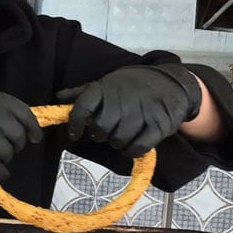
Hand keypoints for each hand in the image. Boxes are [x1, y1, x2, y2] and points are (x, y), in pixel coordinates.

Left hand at [56, 64, 201, 157]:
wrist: (172, 82)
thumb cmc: (134, 85)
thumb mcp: (109, 82)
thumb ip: (84, 92)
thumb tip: (59, 97)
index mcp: (106, 87)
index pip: (82, 107)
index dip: (75, 124)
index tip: (73, 134)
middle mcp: (123, 100)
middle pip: (100, 128)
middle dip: (100, 134)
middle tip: (108, 130)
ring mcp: (142, 113)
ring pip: (117, 140)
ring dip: (117, 142)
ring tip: (123, 133)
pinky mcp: (159, 126)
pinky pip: (137, 147)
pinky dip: (132, 149)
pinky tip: (133, 143)